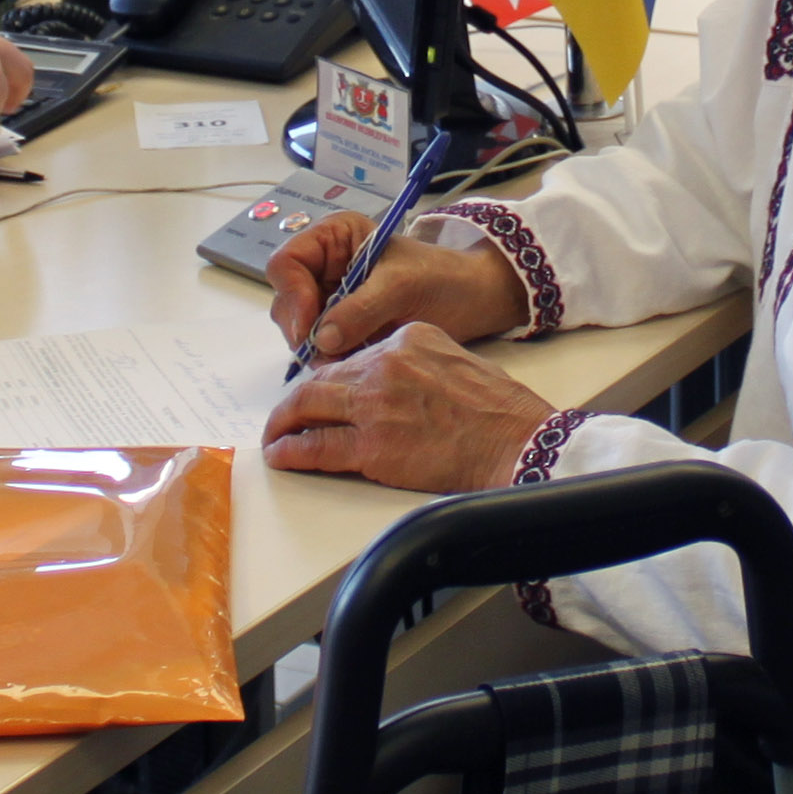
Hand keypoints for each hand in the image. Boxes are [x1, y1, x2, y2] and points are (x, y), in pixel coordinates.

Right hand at [262, 212, 531, 359]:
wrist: (472, 300)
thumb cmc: (441, 277)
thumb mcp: (401, 286)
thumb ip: (360, 309)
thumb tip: (322, 338)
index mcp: (334, 238)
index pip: (287, 262)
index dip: (291, 294)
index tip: (309, 328)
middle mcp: (324, 266)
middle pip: (286, 299)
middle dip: (303, 327)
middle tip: (326, 354)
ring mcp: (330, 299)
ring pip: (299, 328)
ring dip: (316, 347)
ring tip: (346, 358)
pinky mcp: (341, 327)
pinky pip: (319, 346)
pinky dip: (329, 358)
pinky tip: (351, 363)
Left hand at [264, 324, 562, 490]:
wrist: (517, 443)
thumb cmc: (501, 411)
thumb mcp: (457, 360)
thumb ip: (419, 363)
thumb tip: (393, 382)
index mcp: (407, 339)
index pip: (353, 356)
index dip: (331, 379)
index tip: (321, 393)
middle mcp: (385, 364)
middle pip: (322, 379)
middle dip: (295, 400)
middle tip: (283, 415)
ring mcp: (376, 405)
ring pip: (309, 408)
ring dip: (285, 423)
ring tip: (275, 436)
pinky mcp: (373, 446)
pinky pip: (318, 446)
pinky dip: (293, 450)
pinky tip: (283, 454)